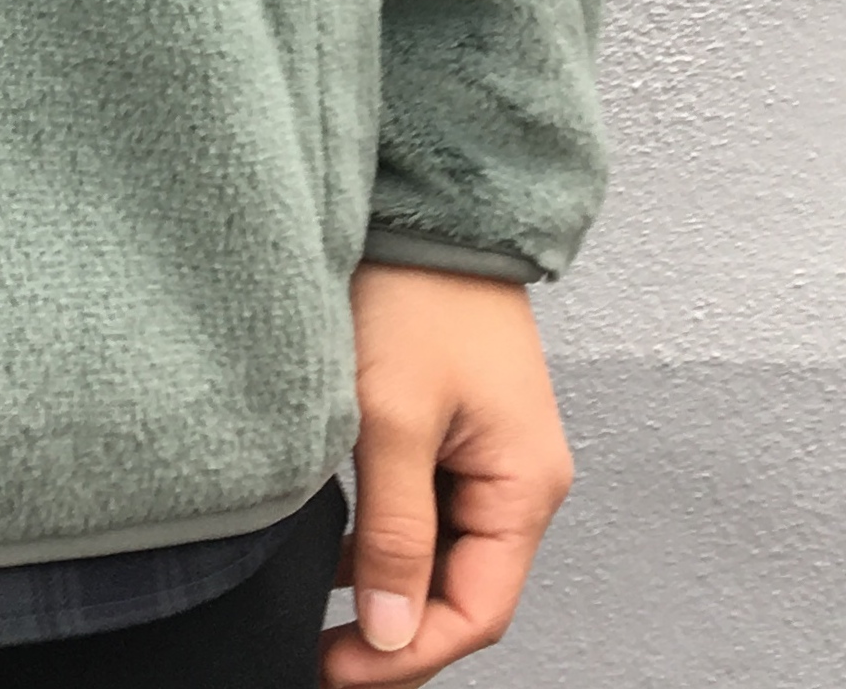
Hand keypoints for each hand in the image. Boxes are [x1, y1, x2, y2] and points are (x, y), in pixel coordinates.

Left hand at [319, 260, 575, 684]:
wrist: (422, 202)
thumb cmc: (416, 292)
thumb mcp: (392, 416)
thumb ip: (396, 531)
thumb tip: (393, 632)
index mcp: (525, 484)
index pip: (478, 610)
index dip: (409, 654)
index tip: (336, 670)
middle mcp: (517, 476)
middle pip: (465, 589)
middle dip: (398, 631)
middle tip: (322, 652)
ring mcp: (487, 450)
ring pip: (442, 551)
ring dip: (389, 585)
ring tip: (320, 610)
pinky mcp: (452, 423)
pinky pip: (428, 507)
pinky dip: (387, 536)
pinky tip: (335, 548)